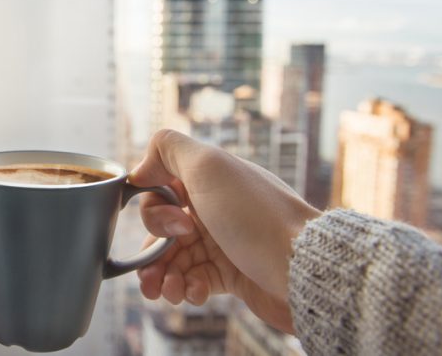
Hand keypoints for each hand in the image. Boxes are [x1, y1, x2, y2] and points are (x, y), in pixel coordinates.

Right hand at [130, 130, 320, 333]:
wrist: (302, 267)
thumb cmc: (255, 215)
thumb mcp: (208, 165)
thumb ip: (167, 148)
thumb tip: (139, 168)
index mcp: (206, 181)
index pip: (159, 191)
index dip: (155, 209)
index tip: (175, 220)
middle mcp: (212, 209)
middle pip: (161, 230)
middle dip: (153, 250)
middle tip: (169, 258)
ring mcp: (221, 243)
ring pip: (172, 260)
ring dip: (162, 277)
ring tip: (167, 291)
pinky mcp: (230, 275)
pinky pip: (193, 282)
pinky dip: (186, 289)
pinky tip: (195, 293)